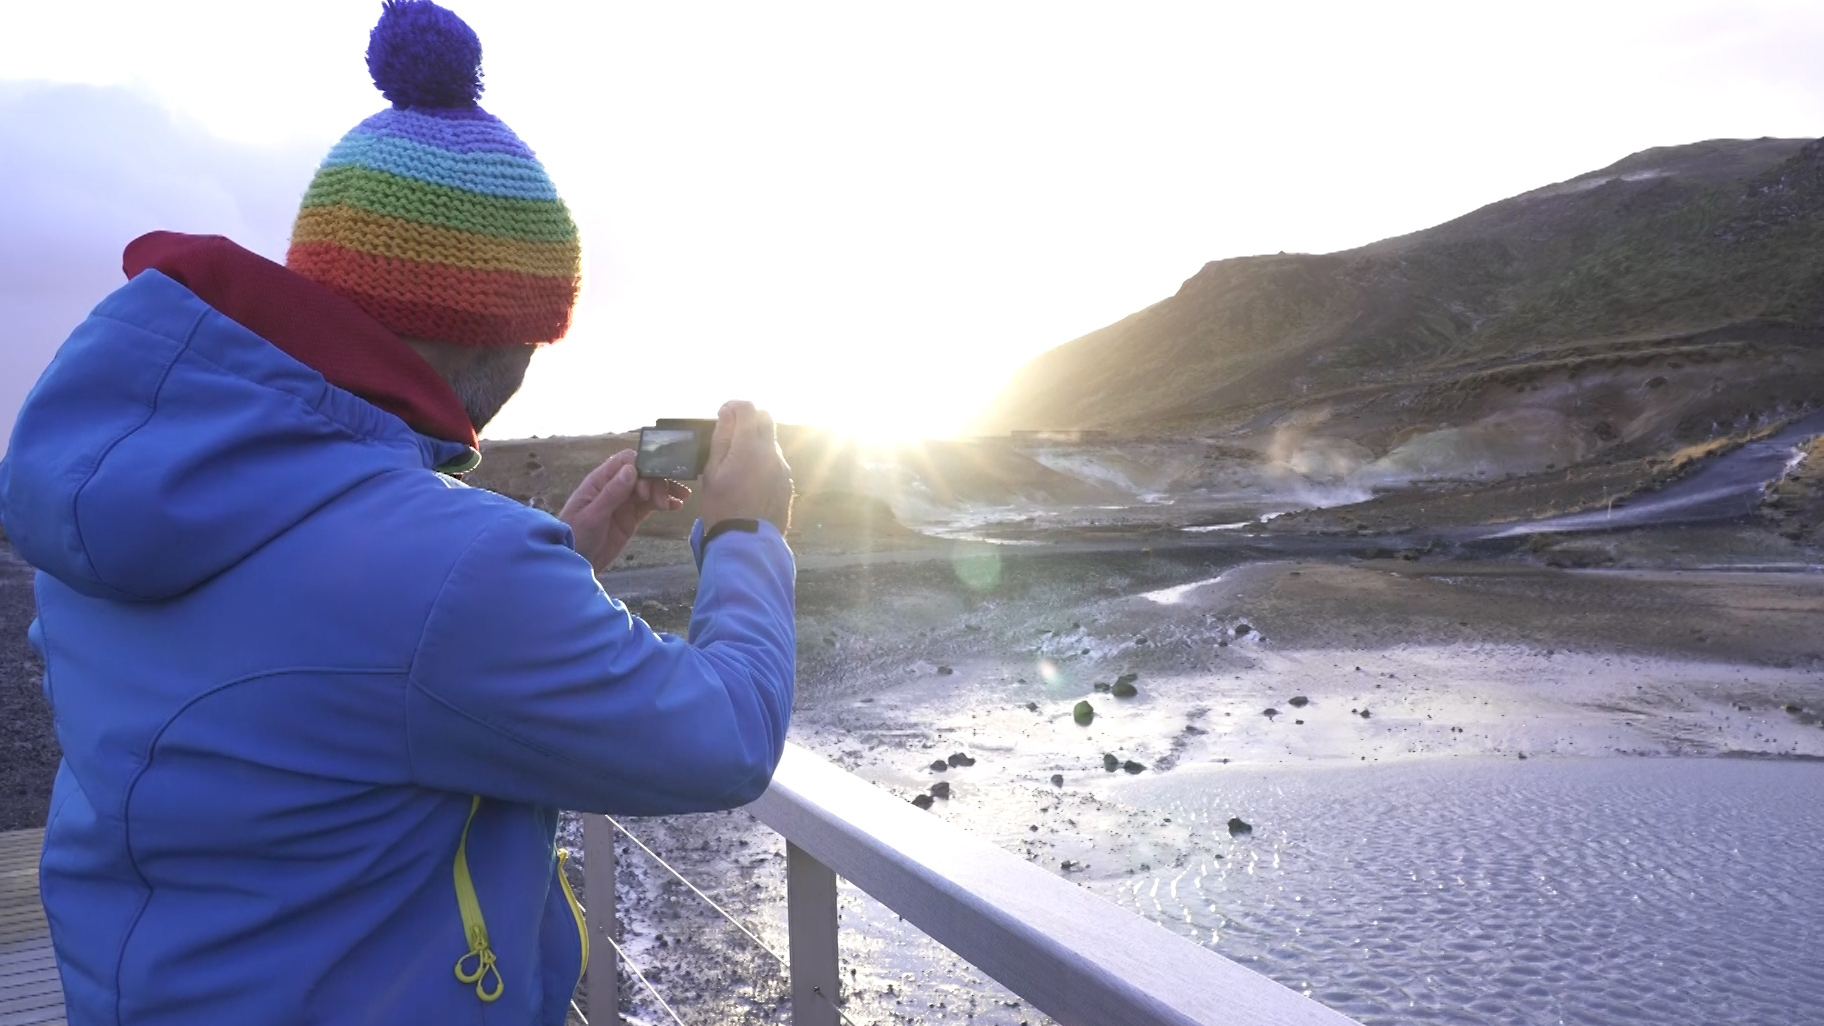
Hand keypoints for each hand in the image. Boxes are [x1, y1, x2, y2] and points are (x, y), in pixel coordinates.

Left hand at [559, 449, 689, 571]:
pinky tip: (676, 506)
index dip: (642, 468)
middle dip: (656, 482)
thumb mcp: (592, 516)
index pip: (626, 461)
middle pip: (642, 474)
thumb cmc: (575, 536)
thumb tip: (631, 470)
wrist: (574, 563)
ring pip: (649, 488)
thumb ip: (611, 493)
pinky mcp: (630, 517)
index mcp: (600, 481)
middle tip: (662, 501)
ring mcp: (623, 502)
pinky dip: (664, 503)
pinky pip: (650, 505)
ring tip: (680, 498)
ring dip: (665, 490)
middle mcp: (614, 487)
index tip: (648, 486)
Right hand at [697, 400, 793, 534]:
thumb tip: (727, 415)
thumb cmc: (723, 508)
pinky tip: (749, 479)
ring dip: (755, 441)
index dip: (734, 406)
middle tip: (731, 432)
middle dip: (748, 418)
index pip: (749, 408)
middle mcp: (772, 454)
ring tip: (737, 462)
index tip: (723, 414)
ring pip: (771, 441)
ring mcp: (782, 468)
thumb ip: (721, 439)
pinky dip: (763, 460)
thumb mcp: (712, 472)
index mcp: (750, 448)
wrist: (747, 542)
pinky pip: (775, 461)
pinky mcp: (787, 482)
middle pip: (766, 418)